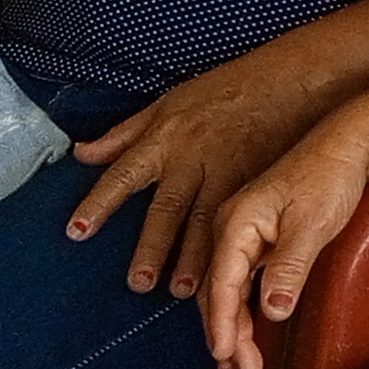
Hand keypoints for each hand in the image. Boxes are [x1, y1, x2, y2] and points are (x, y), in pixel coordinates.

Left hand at [67, 58, 324, 299]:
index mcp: (165, 139)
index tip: (76, 231)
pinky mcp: (257, 181)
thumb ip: (123, 134)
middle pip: (167, 208)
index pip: (123, 174)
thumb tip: (82, 153)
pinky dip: (233, 246)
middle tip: (141, 283)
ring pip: (206, 220)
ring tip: (187, 290)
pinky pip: (240, 218)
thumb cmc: (227, 88)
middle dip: (153, 246)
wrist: (292, 78)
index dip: (99, 203)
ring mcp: (226, 172)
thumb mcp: (168, 102)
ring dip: (196, 257)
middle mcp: (192, 159)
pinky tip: (231, 270)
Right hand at [193, 128, 368, 368]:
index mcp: (235, 223)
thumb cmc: (329, 179)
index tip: (225, 356)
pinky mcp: (260, 238)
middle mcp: (231, 229)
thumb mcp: (312, 225)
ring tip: (242, 366)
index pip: (221, 285)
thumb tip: (271, 310)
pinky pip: (242, 282)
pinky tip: (249, 333)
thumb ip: (289, 267)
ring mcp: (244, 234)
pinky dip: (244, 310)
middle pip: (219, 293)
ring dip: (234, 328)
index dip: (221, 324)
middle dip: (227, 336)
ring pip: (228, 291)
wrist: (348, 146)